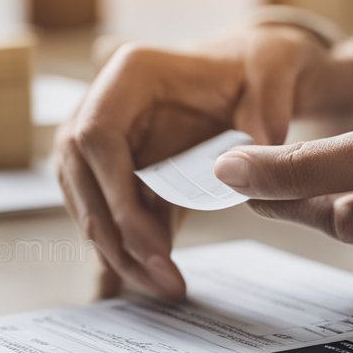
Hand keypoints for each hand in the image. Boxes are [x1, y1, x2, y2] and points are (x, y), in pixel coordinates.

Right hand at [56, 26, 328, 298]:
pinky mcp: (113, 174)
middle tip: (160, 279)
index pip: (97, 138)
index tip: (151, 244)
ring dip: (118, 251)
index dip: (116, 194)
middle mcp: (100, 104)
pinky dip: (124, 249)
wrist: (246, 78)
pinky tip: (146, 280)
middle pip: (80, 178)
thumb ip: (270, 102)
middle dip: (115, 236)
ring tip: (164, 284)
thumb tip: (264, 144)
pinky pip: (106, 216)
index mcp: (129, 74)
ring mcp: (98, 143)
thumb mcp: (273, 69)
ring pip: (87, 203)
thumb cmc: (254, 67)